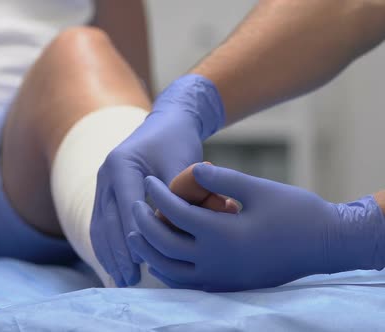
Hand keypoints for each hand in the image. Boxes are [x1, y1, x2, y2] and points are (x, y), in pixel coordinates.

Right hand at [90, 75, 224, 286]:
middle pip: (108, 222)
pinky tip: (115, 267)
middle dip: (118, 254)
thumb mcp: (184, 162)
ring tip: (123, 280)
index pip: (126, 208)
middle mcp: (105, 175)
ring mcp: (101, 185)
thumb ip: (189, 193)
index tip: (142, 263)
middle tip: (131, 280)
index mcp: (122, 164)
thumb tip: (213, 218)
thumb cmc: (177, 142)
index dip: (134, 238)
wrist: (164, 124)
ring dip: (109, 255)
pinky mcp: (104, 194)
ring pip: (99, 226)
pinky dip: (105, 247)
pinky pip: (100, 225)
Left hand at [129, 163, 384, 290]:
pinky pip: (185, 282)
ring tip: (136, 233)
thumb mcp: (258, 189)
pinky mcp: (226, 285)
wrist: (325, 245)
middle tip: (134, 206)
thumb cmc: (295, 212)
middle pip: (163, 245)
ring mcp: (220, 278)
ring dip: (149, 252)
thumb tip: (191, 169)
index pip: (175, 214)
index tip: (148, 181)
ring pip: (169, 270)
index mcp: (221, 234)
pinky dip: (167, 269)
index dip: (157, 195)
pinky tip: (161, 257)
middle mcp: (215, 261)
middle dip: (143, 225)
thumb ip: (222, 180)